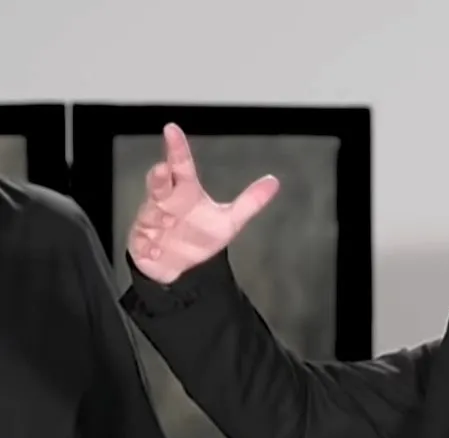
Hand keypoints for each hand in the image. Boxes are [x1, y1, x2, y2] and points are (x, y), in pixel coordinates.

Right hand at [128, 123, 279, 283]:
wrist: (181, 265)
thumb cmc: (200, 235)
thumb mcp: (230, 221)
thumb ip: (250, 201)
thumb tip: (274, 181)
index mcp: (185, 193)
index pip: (181, 166)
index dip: (177, 148)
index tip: (172, 129)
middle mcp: (165, 204)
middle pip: (158, 185)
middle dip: (158, 177)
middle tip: (162, 169)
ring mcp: (151, 224)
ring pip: (149, 214)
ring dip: (156, 215)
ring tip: (166, 219)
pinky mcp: (142, 245)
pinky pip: (143, 244)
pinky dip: (147, 245)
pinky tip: (154, 249)